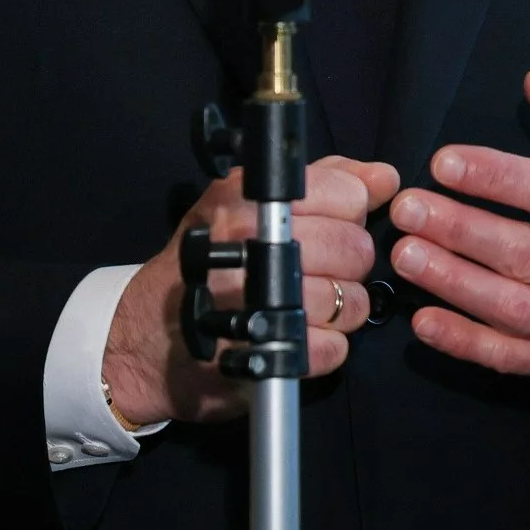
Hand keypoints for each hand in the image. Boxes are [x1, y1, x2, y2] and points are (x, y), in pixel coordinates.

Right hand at [102, 155, 398, 425]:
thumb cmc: (203, 262)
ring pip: (351, 300)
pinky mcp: (264, 354)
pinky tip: (298, 337)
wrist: (145, 338)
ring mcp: (255, 299)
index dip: (350, 212)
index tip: (330, 223)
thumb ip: (321, 181)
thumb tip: (383, 176)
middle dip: (350, 264)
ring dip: (342, 310)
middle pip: (354, 248)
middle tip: (321, 270)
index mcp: (248, 197)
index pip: (345, 193)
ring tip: (310, 307)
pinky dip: (324, 349)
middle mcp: (249, 241)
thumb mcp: (246, 202)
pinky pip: (333, 348)